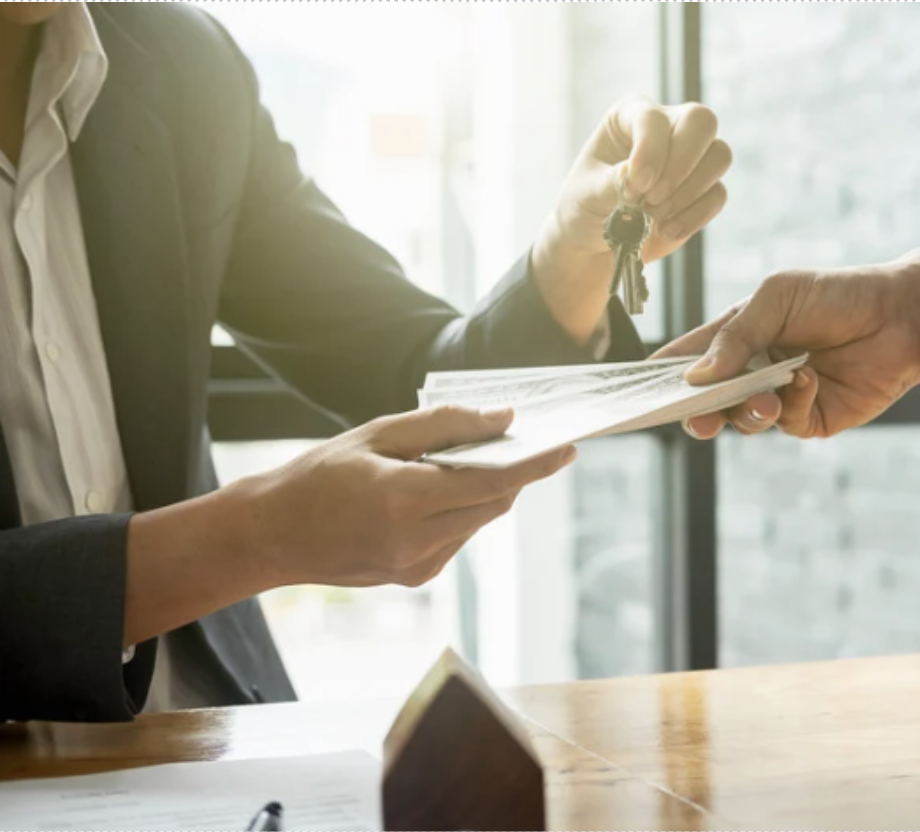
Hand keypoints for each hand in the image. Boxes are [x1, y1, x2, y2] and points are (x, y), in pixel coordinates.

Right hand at [234, 406, 574, 588]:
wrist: (270, 535)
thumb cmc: (318, 475)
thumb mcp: (377, 434)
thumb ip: (444, 426)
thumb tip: (503, 419)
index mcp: (405, 500)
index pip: (493, 482)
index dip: (535, 465)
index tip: (567, 448)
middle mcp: (416, 541)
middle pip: (494, 504)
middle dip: (512, 474)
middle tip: (518, 444)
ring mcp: (416, 566)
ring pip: (477, 521)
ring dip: (482, 491)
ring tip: (457, 464)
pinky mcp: (414, 578)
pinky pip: (457, 538)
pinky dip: (458, 512)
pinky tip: (428, 494)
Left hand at [532, 96, 731, 342]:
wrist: (595, 241)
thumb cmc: (585, 206)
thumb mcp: (587, 194)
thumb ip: (612, 182)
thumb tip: (640, 174)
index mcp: (631, 114)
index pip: (654, 118)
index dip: (651, 151)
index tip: (635, 186)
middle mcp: (667, 126)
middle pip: (702, 122)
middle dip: (681, 165)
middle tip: (652, 199)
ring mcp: (691, 157)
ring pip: (719, 156)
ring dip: (687, 193)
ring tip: (653, 216)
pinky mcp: (703, 189)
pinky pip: (717, 194)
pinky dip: (694, 216)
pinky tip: (665, 230)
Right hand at [654, 265, 919, 438]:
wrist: (901, 316)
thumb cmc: (837, 296)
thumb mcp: (776, 299)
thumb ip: (735, 336)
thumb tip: (695, 376)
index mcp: (735, 338)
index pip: (686, 361)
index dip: (660, 377)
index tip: (636, 394)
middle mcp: (752, 371)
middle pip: (707, 402)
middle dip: (696, 413)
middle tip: (695, 418)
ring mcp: (779, 398)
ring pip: (743, 420)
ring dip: (747, 410)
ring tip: (765, 396)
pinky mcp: (810, 418)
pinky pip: (785, 423)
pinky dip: (790, 403)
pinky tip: (806, 379)